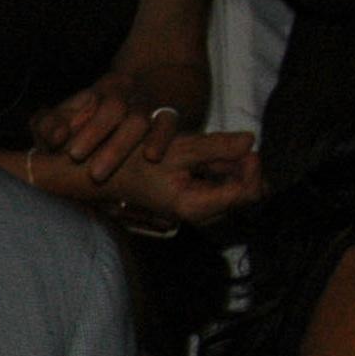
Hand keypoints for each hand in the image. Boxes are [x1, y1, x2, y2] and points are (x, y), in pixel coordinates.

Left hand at [32, 76, 179, 187]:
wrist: (154, 94)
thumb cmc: (96, 118)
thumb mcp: (70, 115)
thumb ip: (51, 125)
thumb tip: (56, 138)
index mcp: (101, 89)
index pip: (85, 101)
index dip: (72, 121)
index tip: (58, 142)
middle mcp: (127, 94)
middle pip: (113, 107)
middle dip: (93, 133)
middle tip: (74, 157)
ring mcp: (149, 105)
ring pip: (138, 119)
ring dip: (118, 146)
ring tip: (98, 173)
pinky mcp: (169, 117)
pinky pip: (168, 124)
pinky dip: (160, 139)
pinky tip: (152, 156)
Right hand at [101, 130, 262, 234]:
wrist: (101, 175)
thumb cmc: (133, 161)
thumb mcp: (176, 149)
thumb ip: (215, 146)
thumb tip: (250, 141)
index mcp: (195, 205)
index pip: (247, 193)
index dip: (253, 168)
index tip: (247, 146)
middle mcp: (198, 214)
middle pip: (245, 196)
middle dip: (249, 169)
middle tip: (241, 145)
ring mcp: (195, 209)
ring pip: (236, 193)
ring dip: (239, 170)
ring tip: (230, 148)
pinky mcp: (192, 201)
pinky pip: (222, 189)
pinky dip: (227, 173)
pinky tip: (219, 156)